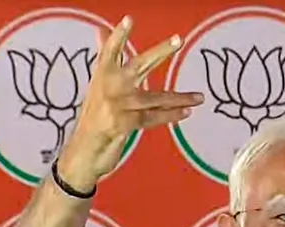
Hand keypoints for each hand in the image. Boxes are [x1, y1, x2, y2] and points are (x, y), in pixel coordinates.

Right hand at [56, 15, 203, 189]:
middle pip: (139, 64)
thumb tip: (101, 30)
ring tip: (199, 97)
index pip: (110, 50)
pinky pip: (154, 117)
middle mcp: (110, 86)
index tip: (128, 20)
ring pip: (155, 97)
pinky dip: (171, 115)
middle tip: (178, 40)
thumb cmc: (94, 114)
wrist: (84, 149)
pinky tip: (186, 113)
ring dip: (180, 98)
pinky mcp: (125, 123)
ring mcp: (118, 105)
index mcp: (102, 74)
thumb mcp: (98, 84)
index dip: (119, 35)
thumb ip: (105, 57)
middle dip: (160, 52)